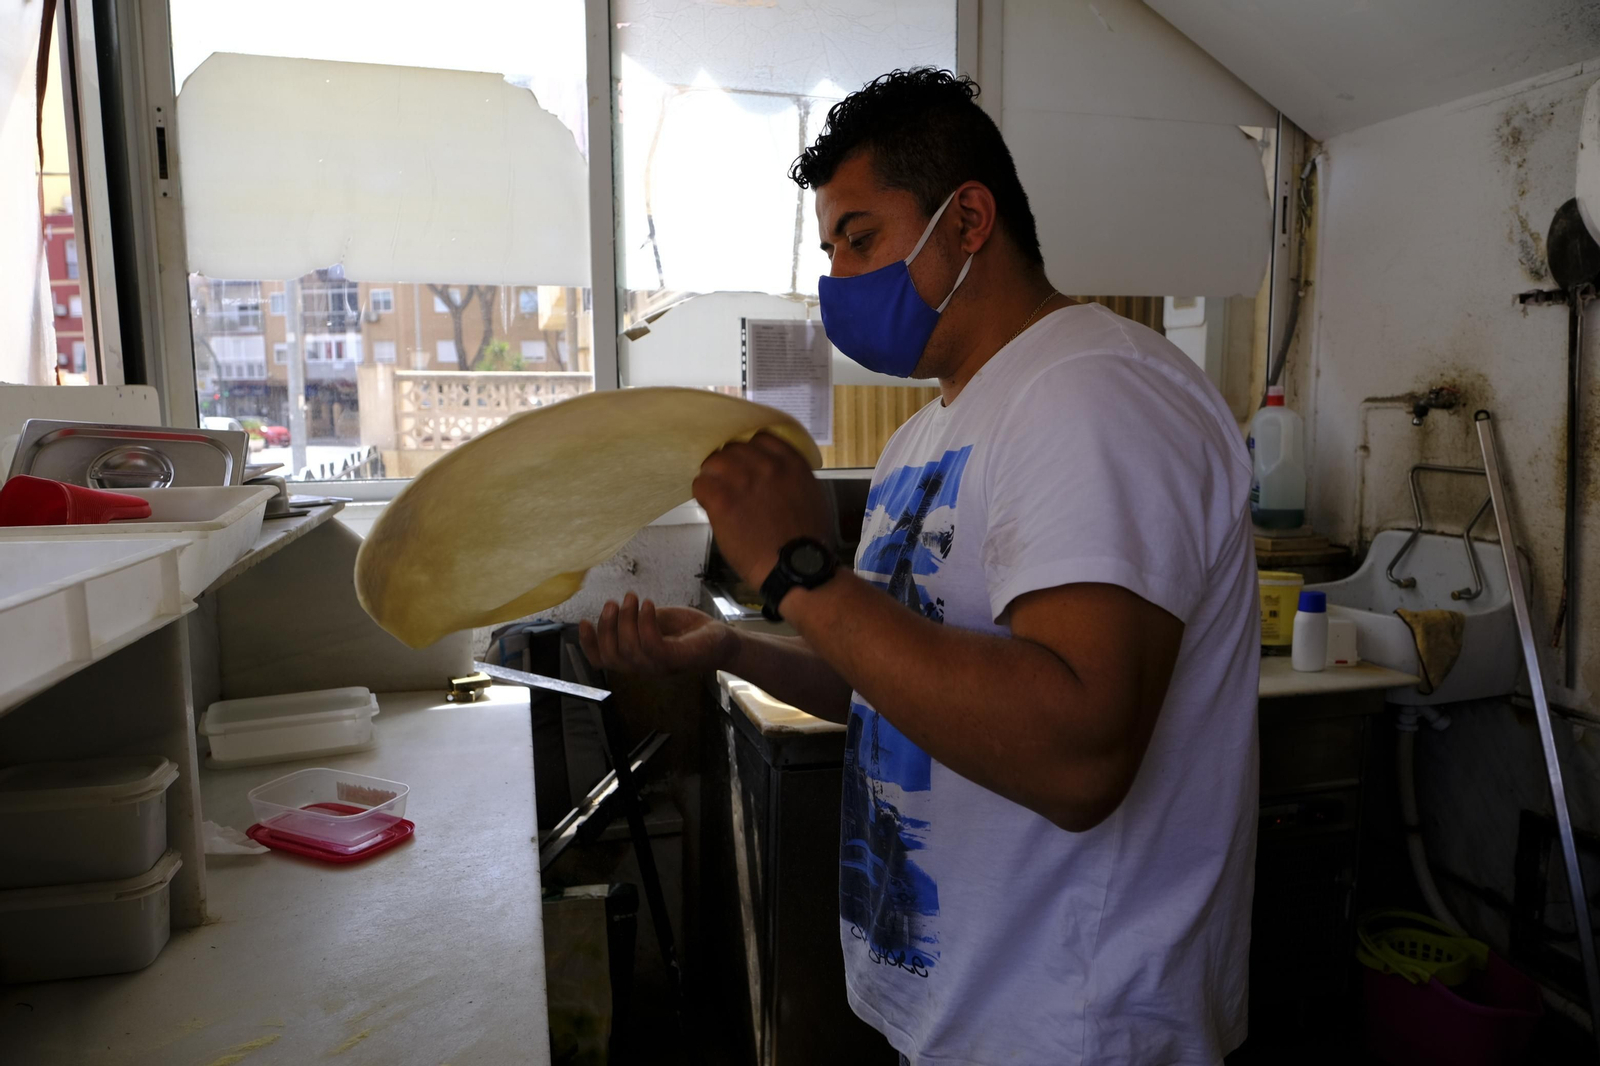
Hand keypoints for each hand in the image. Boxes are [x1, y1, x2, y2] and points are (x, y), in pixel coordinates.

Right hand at [578, 594, 739, 675]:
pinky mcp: (676, 658)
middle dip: (606, 627)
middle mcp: (644, 667)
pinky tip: (649, 604)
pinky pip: (652, 645)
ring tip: (632, 597)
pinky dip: (646, 622)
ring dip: (626, 620)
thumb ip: (633, 620)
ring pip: (630, 649)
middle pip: (612, 656)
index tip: (583, 621)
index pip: (603, 661)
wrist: (720, 639)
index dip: (588, 644)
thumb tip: (613, 609)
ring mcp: (660, 665)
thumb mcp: (654, 622)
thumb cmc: (686, 631)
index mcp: (634, 659)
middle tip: (612, 602)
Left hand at [693, 432, 831, 589]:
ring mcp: (743, 480)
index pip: (761, 437)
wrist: (795, 568)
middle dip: (730, 464)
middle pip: (735, 448)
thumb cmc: (807, 541)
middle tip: (729, 483)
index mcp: (791, 463)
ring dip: (713, 476)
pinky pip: (701, 483)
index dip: (750, 451)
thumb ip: (791, 478)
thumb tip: (775, 476)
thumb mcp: (812, 497)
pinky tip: (710, 505)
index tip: (746, 464)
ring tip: (716, 493)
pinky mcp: (723, 499)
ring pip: (714, 461)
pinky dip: (702, 493)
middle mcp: (766, 465)